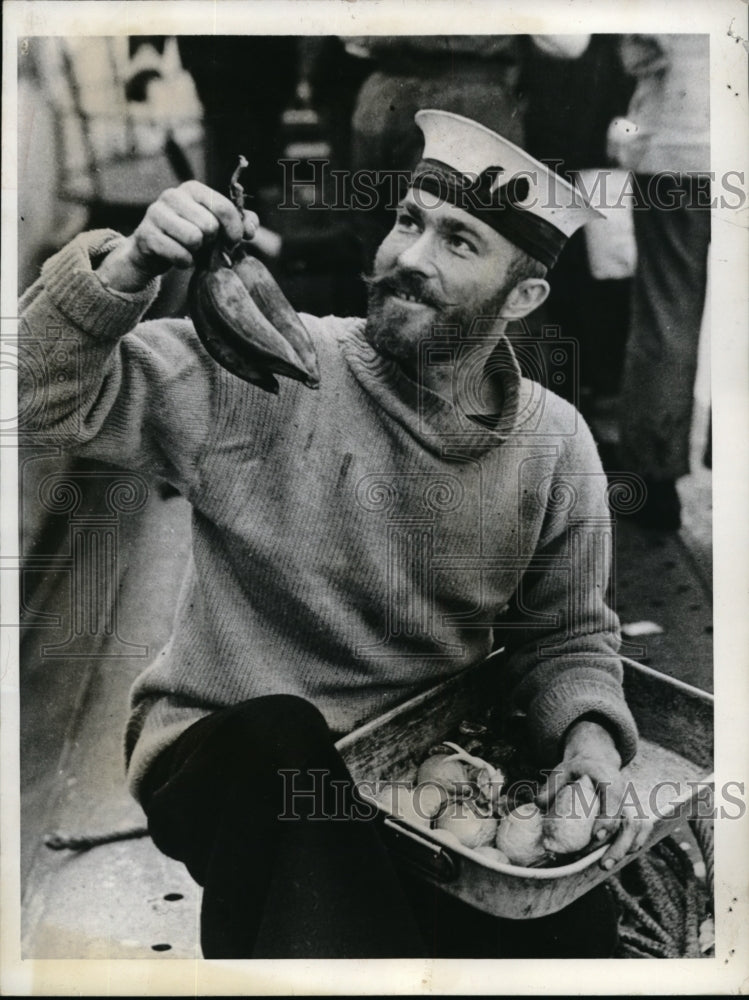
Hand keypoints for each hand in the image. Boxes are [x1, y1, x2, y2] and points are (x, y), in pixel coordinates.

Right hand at [95, 181, 259, 292]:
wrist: (153, 250)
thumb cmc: (190, 235)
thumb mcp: (217, 226)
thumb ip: (240, 223)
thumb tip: (250, 230)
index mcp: (193, 188)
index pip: (224, 207)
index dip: (234, 229)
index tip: (233, 241)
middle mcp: (172, 195)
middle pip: (209, 225)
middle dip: (211, 241)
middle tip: (203, 243)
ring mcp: (156, 213)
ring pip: (194, 238)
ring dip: (197, 251)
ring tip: (190, 248)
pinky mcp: (146, 235)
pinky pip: (180, 255)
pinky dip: (185, 262)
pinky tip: (180, 258)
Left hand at [536, 719, 653, 869]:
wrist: (595, 761)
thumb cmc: (576, 770)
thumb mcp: (562, 771)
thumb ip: (551, 786)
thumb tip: (538, 804)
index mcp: (606, 777)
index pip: (613, 799)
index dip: (608, 819)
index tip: (596, 836)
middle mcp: (623, 790)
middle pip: (629, 819)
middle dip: (618, 844)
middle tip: (602, 863)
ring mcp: (630, 800)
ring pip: (638, 826)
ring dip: (625, 848)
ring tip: (606, 865)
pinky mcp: (634, 810)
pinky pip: (642, 827)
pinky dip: (635, 842)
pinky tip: (620, 856)